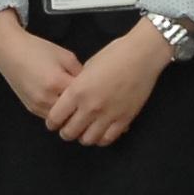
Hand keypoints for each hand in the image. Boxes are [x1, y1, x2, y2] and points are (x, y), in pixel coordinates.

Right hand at [0, 9, 82, 121]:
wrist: (10, 52)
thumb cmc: (38, 49)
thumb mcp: (65, 56)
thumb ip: (80, 72)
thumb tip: (90, 87)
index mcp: (57, 82)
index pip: (82, 96)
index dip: (92, 95)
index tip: (99, 93)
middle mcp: (46, 97)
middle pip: (73, 112)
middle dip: (82, 108)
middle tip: (91, 103)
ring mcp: (37, 105)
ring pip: (61, 119)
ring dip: (70, 114)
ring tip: (78, 105)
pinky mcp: (31, 109)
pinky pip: (50, 117)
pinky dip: (59, 114)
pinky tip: (64, 104)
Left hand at [45, 19, 169, 145]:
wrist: (141, 55)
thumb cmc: (113, 55)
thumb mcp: (87, 68)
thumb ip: (77, 86)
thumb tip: (72, 99)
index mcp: (77, 92)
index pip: (55, 118)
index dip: (52, 123)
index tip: (54, 122)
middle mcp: (90, 107)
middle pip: (69, 133)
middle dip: (65, 132)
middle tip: (68, 128)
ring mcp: (108, 115)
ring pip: (88, 140)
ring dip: (83, 137)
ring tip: (84, 131)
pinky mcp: (124, 120)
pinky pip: (108, 139)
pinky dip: (101, 138)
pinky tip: (100, 132)